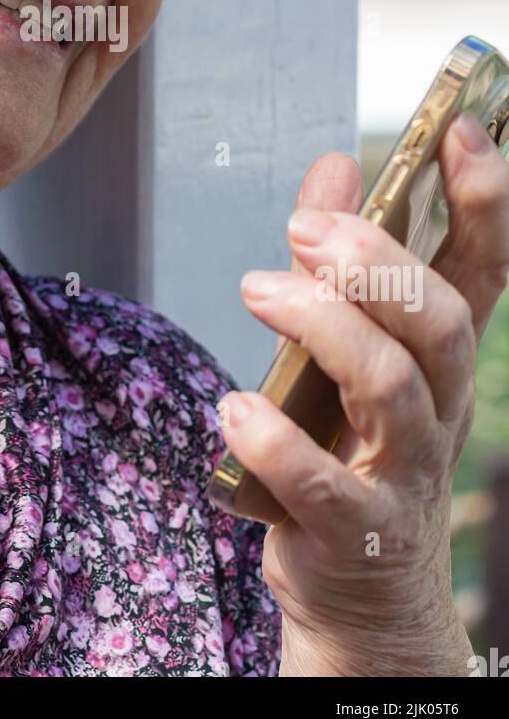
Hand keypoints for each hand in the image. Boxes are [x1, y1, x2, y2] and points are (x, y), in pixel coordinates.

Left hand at [219, 112, 508, 676]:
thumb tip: (334, 163)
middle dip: (379, 262)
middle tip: (304, 228)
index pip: (484, 269)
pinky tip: (235, 410)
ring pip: (393, 388)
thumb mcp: (354, 344)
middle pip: (444, 323)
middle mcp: (440, 409)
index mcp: (441, 356)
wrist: (363, 587)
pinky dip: (278, 441)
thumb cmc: (354, 443)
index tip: (454, 131)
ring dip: (323, 327)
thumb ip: (339, 254)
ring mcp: (404, 474)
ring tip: (257, 291)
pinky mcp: (354, 530)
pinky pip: (326, 485)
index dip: (483, 200)